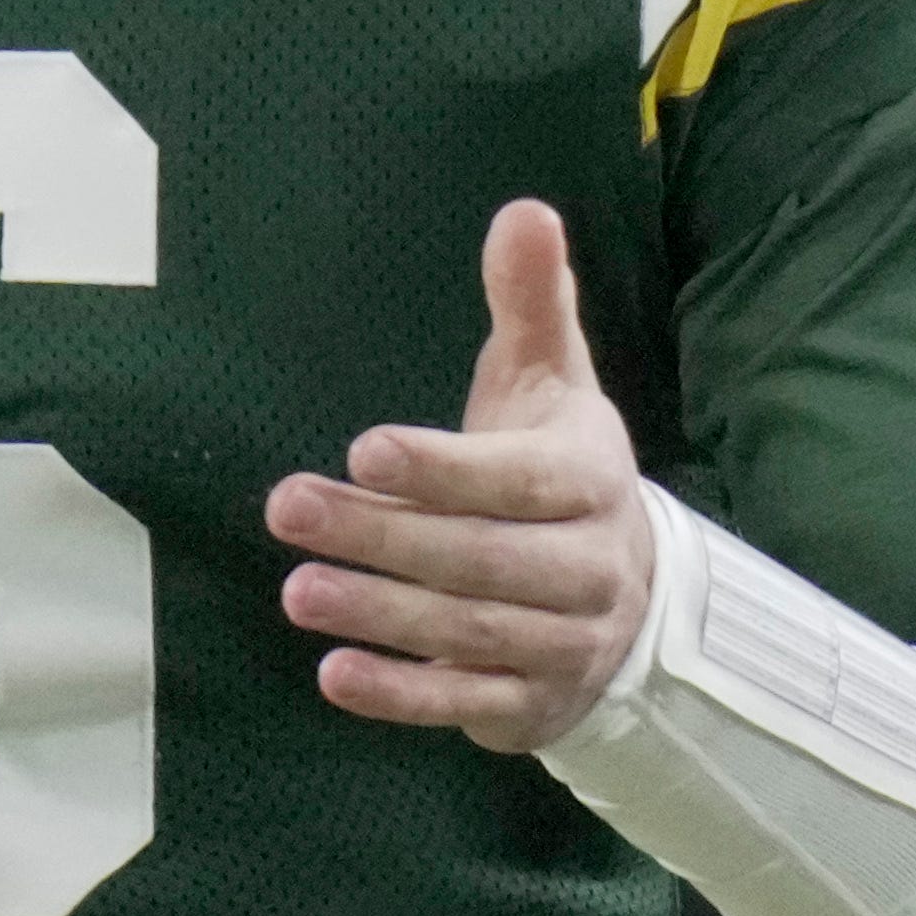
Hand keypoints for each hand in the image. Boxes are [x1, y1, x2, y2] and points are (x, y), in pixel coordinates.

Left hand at [268, 201, 654, 754]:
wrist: (628, 597)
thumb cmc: (558, 470)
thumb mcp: (551, 381)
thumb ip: (532, 302)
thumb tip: (525, 210)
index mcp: (591, 479)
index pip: (518, 480)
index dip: (443, 469)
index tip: (363, 450)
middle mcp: (589, 566)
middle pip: (481, 557)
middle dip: (383, 537)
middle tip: (288, 508)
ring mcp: (564, 643)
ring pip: (468, 632)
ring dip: (380, 613)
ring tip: (297, 590)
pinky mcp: (532, 704)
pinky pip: (466, 705)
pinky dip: (402, 695)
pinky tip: (334, 674)